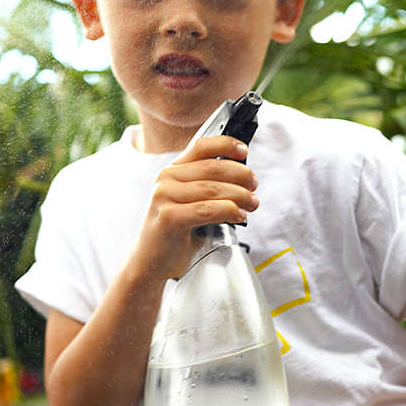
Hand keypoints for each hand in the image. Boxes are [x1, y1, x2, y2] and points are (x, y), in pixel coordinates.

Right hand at [135, 135, 258, 280]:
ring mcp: (163, 197)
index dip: (225, 144)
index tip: (244, 151)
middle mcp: (166, 179)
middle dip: (240, 175)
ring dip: (239, 195)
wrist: (151, 261)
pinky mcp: (167, 217)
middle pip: (212, 167)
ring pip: (212, 189)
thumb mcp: (190, 201)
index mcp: (173, 170)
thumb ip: (208, 185)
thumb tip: (244, 177)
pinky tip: (238, 215)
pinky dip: (227, 211)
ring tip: (251, 203)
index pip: (200, 146)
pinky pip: (205, 210)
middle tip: (254, 186)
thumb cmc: (176, 232)